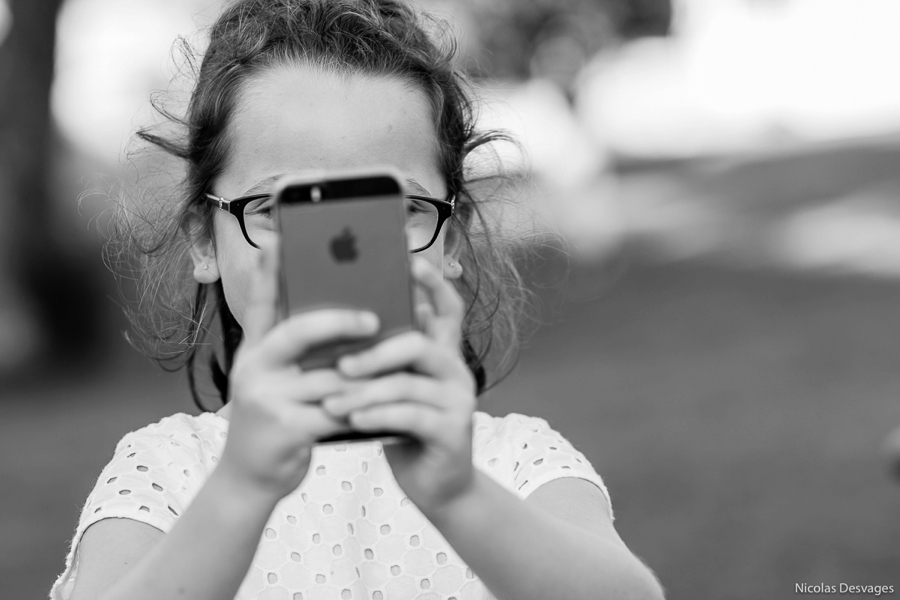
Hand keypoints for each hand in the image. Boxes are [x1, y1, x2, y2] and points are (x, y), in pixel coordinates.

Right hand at [217, 240, 378, 500]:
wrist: (249, 479)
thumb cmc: (275, 422)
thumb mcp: (273, 380)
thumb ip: (294, 350)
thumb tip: (342, 317)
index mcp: (254, 351)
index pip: (262, 304)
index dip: (270, 272)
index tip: (279, 239)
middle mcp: (253, 368)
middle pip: (298, 331)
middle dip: (340, 321)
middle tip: (374, 318)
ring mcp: (266, 398)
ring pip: (329, 375)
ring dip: (367, 371)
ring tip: (399, 362)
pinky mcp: (285, 429)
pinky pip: (339, 413)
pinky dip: (367, 412)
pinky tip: (390, 409)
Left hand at [323, 257, 476, 514]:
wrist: (438, 485)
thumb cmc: (405, 430)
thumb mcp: (393, 389)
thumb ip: (381, 359)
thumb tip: (339, 322)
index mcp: (442, 354)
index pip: (447, 309)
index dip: (433, 284)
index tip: (410, 262)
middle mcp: (456, 370)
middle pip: (420, 344)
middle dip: (376, 351)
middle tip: (341, 363)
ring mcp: (459, 400)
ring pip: (408, 384)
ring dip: (364, 391)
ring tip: (331, 401)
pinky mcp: (454, 430)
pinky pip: (411, 416)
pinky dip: (378, 416)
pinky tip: (353, 421)